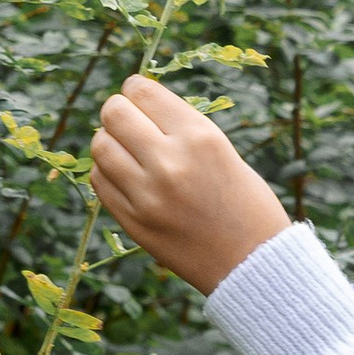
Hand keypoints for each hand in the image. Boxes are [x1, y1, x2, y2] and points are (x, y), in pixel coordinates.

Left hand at [90, 76, 290, 290]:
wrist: (253, 265)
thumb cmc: (246, 204)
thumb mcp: (223, 151)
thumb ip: (180, 128)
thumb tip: (136, 107)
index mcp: (199, 137)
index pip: (142, 90)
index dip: (135, 90)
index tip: (139, 99)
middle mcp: (170, 162)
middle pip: (113, 113)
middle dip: (118, 113)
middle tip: (129, 124)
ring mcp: (148, 195)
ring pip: (100, 146)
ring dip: (110, 143)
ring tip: (128, 153)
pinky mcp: (135, 222)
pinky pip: (100, 181)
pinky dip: (108, 173)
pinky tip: (127, 178)